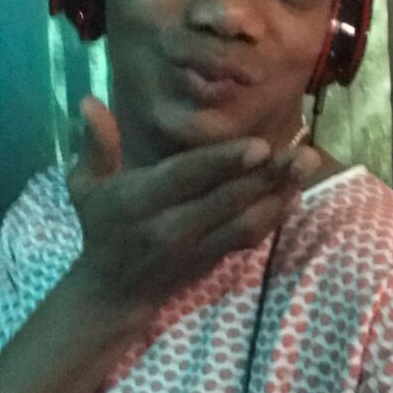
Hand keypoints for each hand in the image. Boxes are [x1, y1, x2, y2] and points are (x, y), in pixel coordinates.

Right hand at [67, 96, 320, 309]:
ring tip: (306, 166)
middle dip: (267, 174)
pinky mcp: (212, 261)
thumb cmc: (102, 226)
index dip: (223, 162)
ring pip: (244, 220)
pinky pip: (248, 238)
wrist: (113, 292)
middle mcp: (169, 226)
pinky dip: (274, 216)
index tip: (260, 145)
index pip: (186, 177)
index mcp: (138, 200)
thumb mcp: (85, 186)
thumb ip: (95, 144)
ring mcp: (195, 248)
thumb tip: (90, 101)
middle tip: (302, 150)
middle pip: (226, 198)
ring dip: (279, 193)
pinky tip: (295, 192)